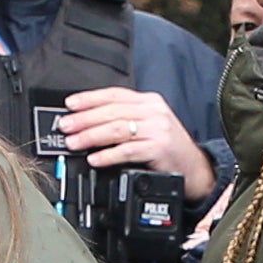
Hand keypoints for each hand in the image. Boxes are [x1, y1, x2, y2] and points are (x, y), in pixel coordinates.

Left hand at [57, 84, 212, 198]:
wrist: (196, 168)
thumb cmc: (168, 147)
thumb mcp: (150, 124)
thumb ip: (125, 119)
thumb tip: (88, 122)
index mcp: (149, 101)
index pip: (114, 95)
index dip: (89, 99)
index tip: (69, 105)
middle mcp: (154, 111)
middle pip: (112, 111)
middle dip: (84, 119)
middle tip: (66, 127)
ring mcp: (157, 129)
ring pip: (117, 129)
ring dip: (91, 136)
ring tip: (74, 143)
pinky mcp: (159, 148)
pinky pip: (128, 150)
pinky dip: (108, 155)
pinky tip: (95, 159)